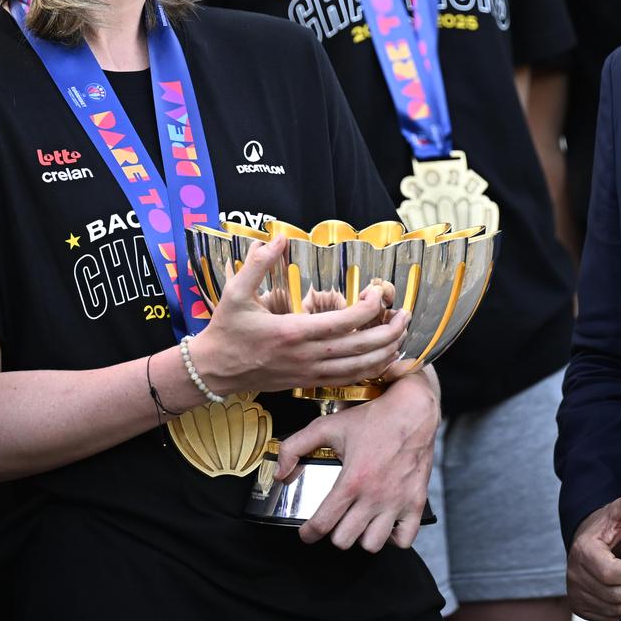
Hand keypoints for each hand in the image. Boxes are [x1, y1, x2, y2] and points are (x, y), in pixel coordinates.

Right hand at [191, 234, 409, 395]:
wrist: (214, 370)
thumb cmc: (226, 331)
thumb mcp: (234, 292)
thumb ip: (257, 264)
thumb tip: (278, 238)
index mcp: (293, 332)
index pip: (344, 323)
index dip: (369, 308)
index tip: (378, 293)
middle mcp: (306, 356)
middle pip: (361, 349)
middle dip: (389, 332)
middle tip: (406, 316)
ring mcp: (309, 372)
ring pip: (359, 369)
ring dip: (385, 353)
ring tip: (401, 336)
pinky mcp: (308, 382)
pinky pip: (347, 380)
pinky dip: (369, 371)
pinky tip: (380, 359)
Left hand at [278, 373, 437, 551]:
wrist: (414, 410)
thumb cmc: (373, 418)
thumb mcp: (328, 426)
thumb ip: (295, 446)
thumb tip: (280, 472)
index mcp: (352, 480)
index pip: (323, 524)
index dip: (309, 533)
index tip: (307, 533)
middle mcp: (375, 496)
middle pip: (345, 540)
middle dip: (334, 532)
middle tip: (334, 521)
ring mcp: (398, 502)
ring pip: (373, 544)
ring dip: (362, 536)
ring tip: (358, 522)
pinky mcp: (416, 503)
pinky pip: (404, 539)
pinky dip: (392, 538)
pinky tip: (384, 523)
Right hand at [567, 490, 620, 620]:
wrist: (586, 542)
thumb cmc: (605, 528)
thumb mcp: (618, 513)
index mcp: (583, 551)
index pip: (610, 573)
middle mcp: (574, 575)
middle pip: (615, 595)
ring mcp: (575, 593)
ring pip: (614, 609)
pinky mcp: (579, 607)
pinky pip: (609, 618)